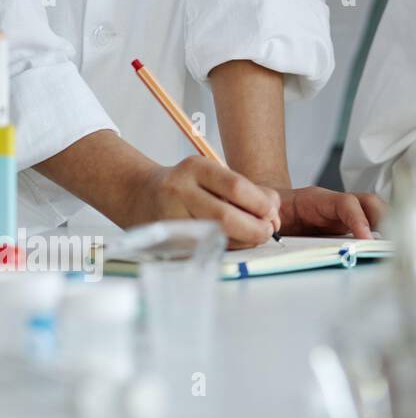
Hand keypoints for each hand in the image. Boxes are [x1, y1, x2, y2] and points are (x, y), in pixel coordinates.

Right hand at [129, 156, 281, 248]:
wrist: (139, 195)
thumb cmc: (189, 186)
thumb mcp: (214, 176)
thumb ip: (249, 191)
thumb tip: (274, 215)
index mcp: (195, 168)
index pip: (236, 187)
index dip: (260, 204)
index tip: (272, 213)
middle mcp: (179, 191)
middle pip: (225, 217)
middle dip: (255, 228)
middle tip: (268, 231)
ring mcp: (170, 217)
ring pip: (215, 236)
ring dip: (244, 241)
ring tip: (253, 236)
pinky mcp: (167, 241)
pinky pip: (205, 249)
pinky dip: (227, 248)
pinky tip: (233, 242)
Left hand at [275, 186, 386, 238]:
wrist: (271, 206)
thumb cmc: (271, 210)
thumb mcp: (270, 213)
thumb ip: (275, 221)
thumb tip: (277, 230)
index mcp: (317, 199)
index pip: (346, 203)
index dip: (358, 220)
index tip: (366, 240)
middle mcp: (336, 204)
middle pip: (369, 203)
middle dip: (385, 218)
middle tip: (392, 242)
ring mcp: (344, 214)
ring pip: (373, 212)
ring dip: (387, 227)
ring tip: (394, 248)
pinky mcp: (346, 225)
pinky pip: (368, 225)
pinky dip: (380, 235)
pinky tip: (385, 251)